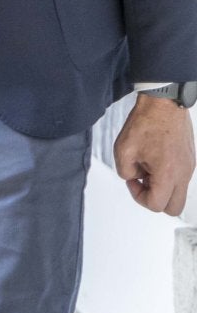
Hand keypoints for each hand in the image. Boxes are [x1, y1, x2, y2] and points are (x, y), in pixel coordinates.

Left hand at [113, 94, 194, 215]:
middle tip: (142, 182)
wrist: (164, 104)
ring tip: (147, 167)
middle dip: (155, 199)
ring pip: (178, 193)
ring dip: (162, 188)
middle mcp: (183, 174)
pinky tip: (155, 159)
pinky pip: (180, 178)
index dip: (138, 197)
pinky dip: (168, 176)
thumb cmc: (146, 123)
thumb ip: (125, 172)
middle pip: (174, 208)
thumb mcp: (123, 150)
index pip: (156, 205)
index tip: (132, 181)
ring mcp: (189, 167)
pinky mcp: (190, 159)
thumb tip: (134, 177)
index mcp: (167, 174)